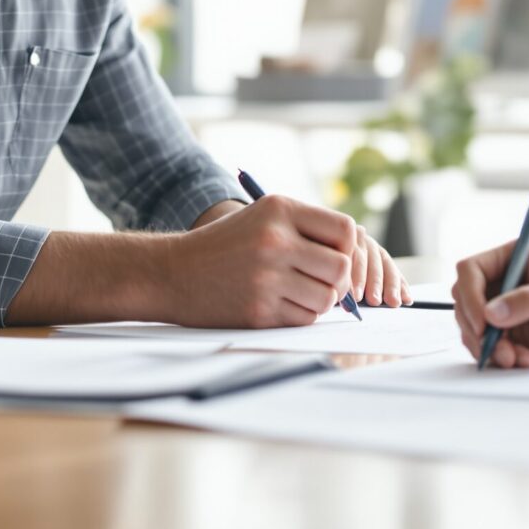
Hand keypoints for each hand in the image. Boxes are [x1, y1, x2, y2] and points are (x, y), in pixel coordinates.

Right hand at [189, 200, 407, 306]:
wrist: (172, 273)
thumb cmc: (226, 245)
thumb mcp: (263, 217)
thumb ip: (307, 228)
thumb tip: (356, 254)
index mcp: (280, 210)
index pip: (344, 230)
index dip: (348, 248)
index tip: (335, 257)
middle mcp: (275, 240)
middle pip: (341, 268)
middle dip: (338, 280)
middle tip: (324, 282)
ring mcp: (267, 277)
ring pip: (327, 298)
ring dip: (320, 301)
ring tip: (299, 292)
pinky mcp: (260, 310)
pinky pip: (305, 318)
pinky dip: (300, 315)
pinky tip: (279, 304)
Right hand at [450, 242, 528, 368]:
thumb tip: (492, 314)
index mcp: (514, 259)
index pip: (470, 270)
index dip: (469, 296)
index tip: (483, 321)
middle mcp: (506, 284)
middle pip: (465, 303)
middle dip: (475, 328)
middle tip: (495, 347)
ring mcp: (510, 312)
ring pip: (474, 330)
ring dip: (487, 348)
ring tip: (514, 359)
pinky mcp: (518, 338)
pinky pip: (492, 349)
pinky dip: (501, 359)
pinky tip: (524, 361)